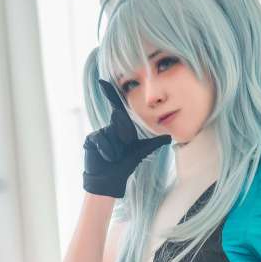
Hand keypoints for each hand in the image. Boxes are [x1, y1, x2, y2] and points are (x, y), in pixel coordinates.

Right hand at [83, 79, 172, 197]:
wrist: (110, 181)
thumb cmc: (124, 166)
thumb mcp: (141, 152)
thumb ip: (154, 143)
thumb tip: (169, 137)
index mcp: (119, 128)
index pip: (116, 108)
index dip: (110, 93)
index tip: (103, 81)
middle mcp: (108, 128)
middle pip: (119, 123)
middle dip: (124, 139)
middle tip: (121, 153)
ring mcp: (98, 133)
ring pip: (111, 135)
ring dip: (116, 150)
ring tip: (113, 159)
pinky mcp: (91, 140)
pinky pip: (102, 140)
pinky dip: (107, 151)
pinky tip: (106, 159)